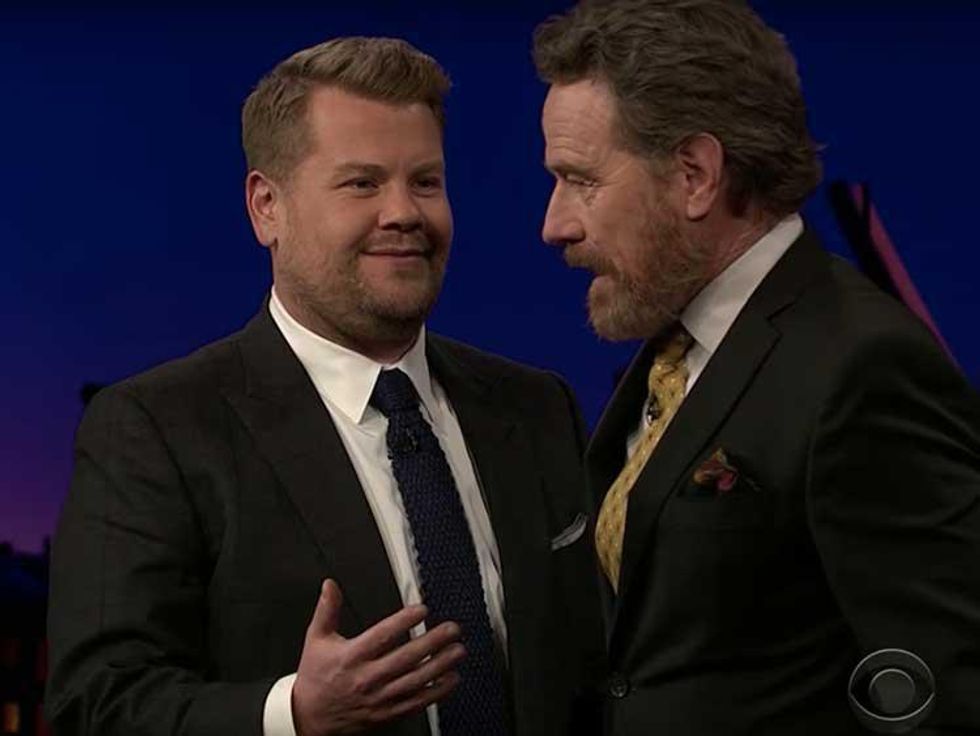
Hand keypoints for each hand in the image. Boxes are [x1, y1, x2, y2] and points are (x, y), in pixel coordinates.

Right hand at [292, 579, 464, 735]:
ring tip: (458, 650)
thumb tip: (330, 586)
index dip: (404, 621)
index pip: (382, 636)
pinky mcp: (388, 713)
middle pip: (406, 658)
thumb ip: (327, 610)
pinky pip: (417, 702)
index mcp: (352, 656)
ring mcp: (380, 697)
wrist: (310, 718)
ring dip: (440, 665)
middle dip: (432, 641)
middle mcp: (368, 677)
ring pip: (416, 680)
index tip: (422, 609)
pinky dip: (437, 692)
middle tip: (452, 629)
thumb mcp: (316, 639)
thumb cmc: (316, 678)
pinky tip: (451, 679)